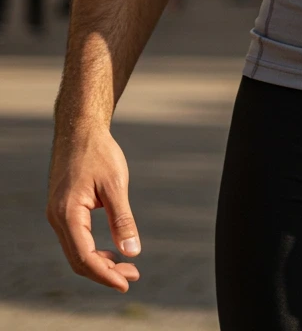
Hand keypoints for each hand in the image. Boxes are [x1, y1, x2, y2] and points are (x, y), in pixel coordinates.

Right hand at [47, 126, 140, 291]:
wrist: (79, 129)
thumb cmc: (99, 152)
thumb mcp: (116, 185)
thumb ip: (123, 219)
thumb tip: (132, 251)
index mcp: (68, 213)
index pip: (84, 257)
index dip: (105, 274)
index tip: (127, 283)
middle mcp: (57, 218)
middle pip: (78, 260)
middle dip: (105, 272)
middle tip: (132, 276)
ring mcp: (57, 214)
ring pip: (75, 251)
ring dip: (99, 263)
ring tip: (126, 266)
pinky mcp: (62, 210)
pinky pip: (75, 239)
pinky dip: (92, 249)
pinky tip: (111, 250)